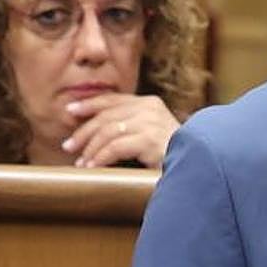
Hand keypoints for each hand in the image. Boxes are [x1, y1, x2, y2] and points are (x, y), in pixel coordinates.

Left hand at [62, 93, 179, 167]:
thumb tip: (89, 126)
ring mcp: (153, 123)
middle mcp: (152, 109)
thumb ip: (127, 125)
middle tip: (69, 146)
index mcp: (150, 103)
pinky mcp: (152, 141)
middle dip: (84, 131)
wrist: (197, 167)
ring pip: (109, 131)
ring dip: (91, 149)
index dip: (89, 104)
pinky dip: (101, 157)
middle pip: (107, 116)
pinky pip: (116, 147)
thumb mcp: (147, 134)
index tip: (70, 111)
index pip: (113, 99)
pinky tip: (94, 167)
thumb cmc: (170, 154)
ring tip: (82, 163)